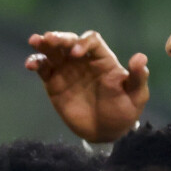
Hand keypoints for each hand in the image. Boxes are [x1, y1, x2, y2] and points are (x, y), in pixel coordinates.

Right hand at [27, 31, 148, 143]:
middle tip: (49, 38)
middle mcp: (83, 60)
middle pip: (69, 41)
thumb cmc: (123, 111)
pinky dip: (35, 62)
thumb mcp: (136, 96)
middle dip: (60, 38)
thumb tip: (141, 58)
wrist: (105, 132)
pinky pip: (43, 68)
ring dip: (44, 44)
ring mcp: (67, 70)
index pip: (92, 41)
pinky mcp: (54, 83)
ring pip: (53, 51)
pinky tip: (30, 64)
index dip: (84, 43)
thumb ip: (138, 77)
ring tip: (35, 41)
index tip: (77, 54)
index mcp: (103, 59)